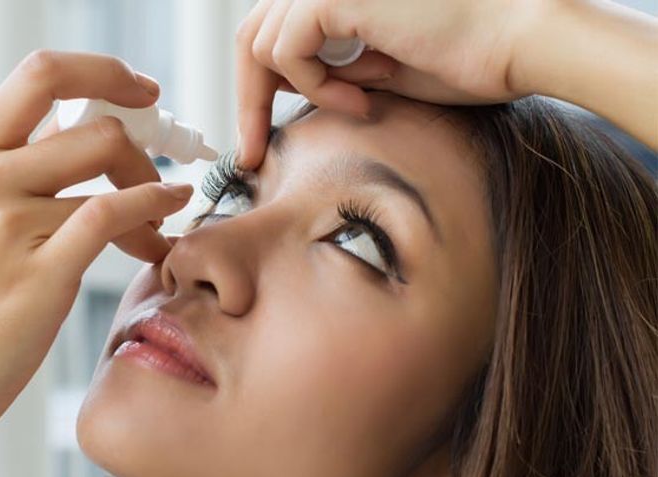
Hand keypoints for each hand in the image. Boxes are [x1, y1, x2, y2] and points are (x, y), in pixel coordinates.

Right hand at [0, 50, 193, 437]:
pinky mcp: (40, 272)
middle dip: (142, 146)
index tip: (142, 91)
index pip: (43, 74)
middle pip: (95, 125)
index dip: (105, 72)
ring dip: (153, 194)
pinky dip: (154, 210)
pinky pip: (114, 215)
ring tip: (156, 227)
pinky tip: (164, 225)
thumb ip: (22, 165)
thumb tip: (85, 125)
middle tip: (157, 173)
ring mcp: (8, 224)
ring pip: (111, 173)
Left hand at [237, 0, 549, 167]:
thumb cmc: (465, 58)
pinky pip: (287, 50)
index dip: (256, 87)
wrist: (520, 42)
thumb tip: (282, 90)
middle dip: (248, 100)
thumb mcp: (375, 69)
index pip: (268, 31)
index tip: (255, 139)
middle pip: (251, 36)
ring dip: (301, 91)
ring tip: (360, 104)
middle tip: (252, 153)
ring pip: (259, 44)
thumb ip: (328, 69)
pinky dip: (315, 86)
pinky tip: (364, 98)